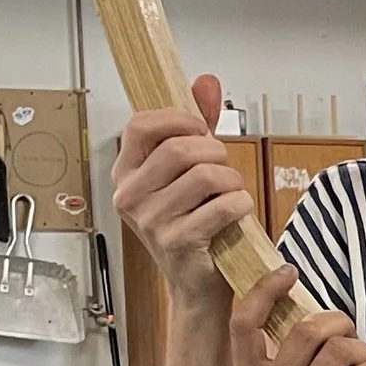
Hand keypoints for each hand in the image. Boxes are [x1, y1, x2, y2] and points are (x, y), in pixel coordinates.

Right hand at [113, 69, 253, 308]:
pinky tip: (238, 211)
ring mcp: (150, 221)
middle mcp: (130, 196)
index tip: (199, 128)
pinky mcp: (177, 241)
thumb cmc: (194, 223)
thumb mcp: (190, 170)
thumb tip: (206, 81)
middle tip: (225, 167)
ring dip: (231, 179)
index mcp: (125, 173)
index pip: (139, 125)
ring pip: (204, 175)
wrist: (197, 284)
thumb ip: (196, 125)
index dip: (176, 118)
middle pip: (178, 148)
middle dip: (214, 151)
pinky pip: (221, 205)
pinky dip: (240, 203)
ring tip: (232, 192)